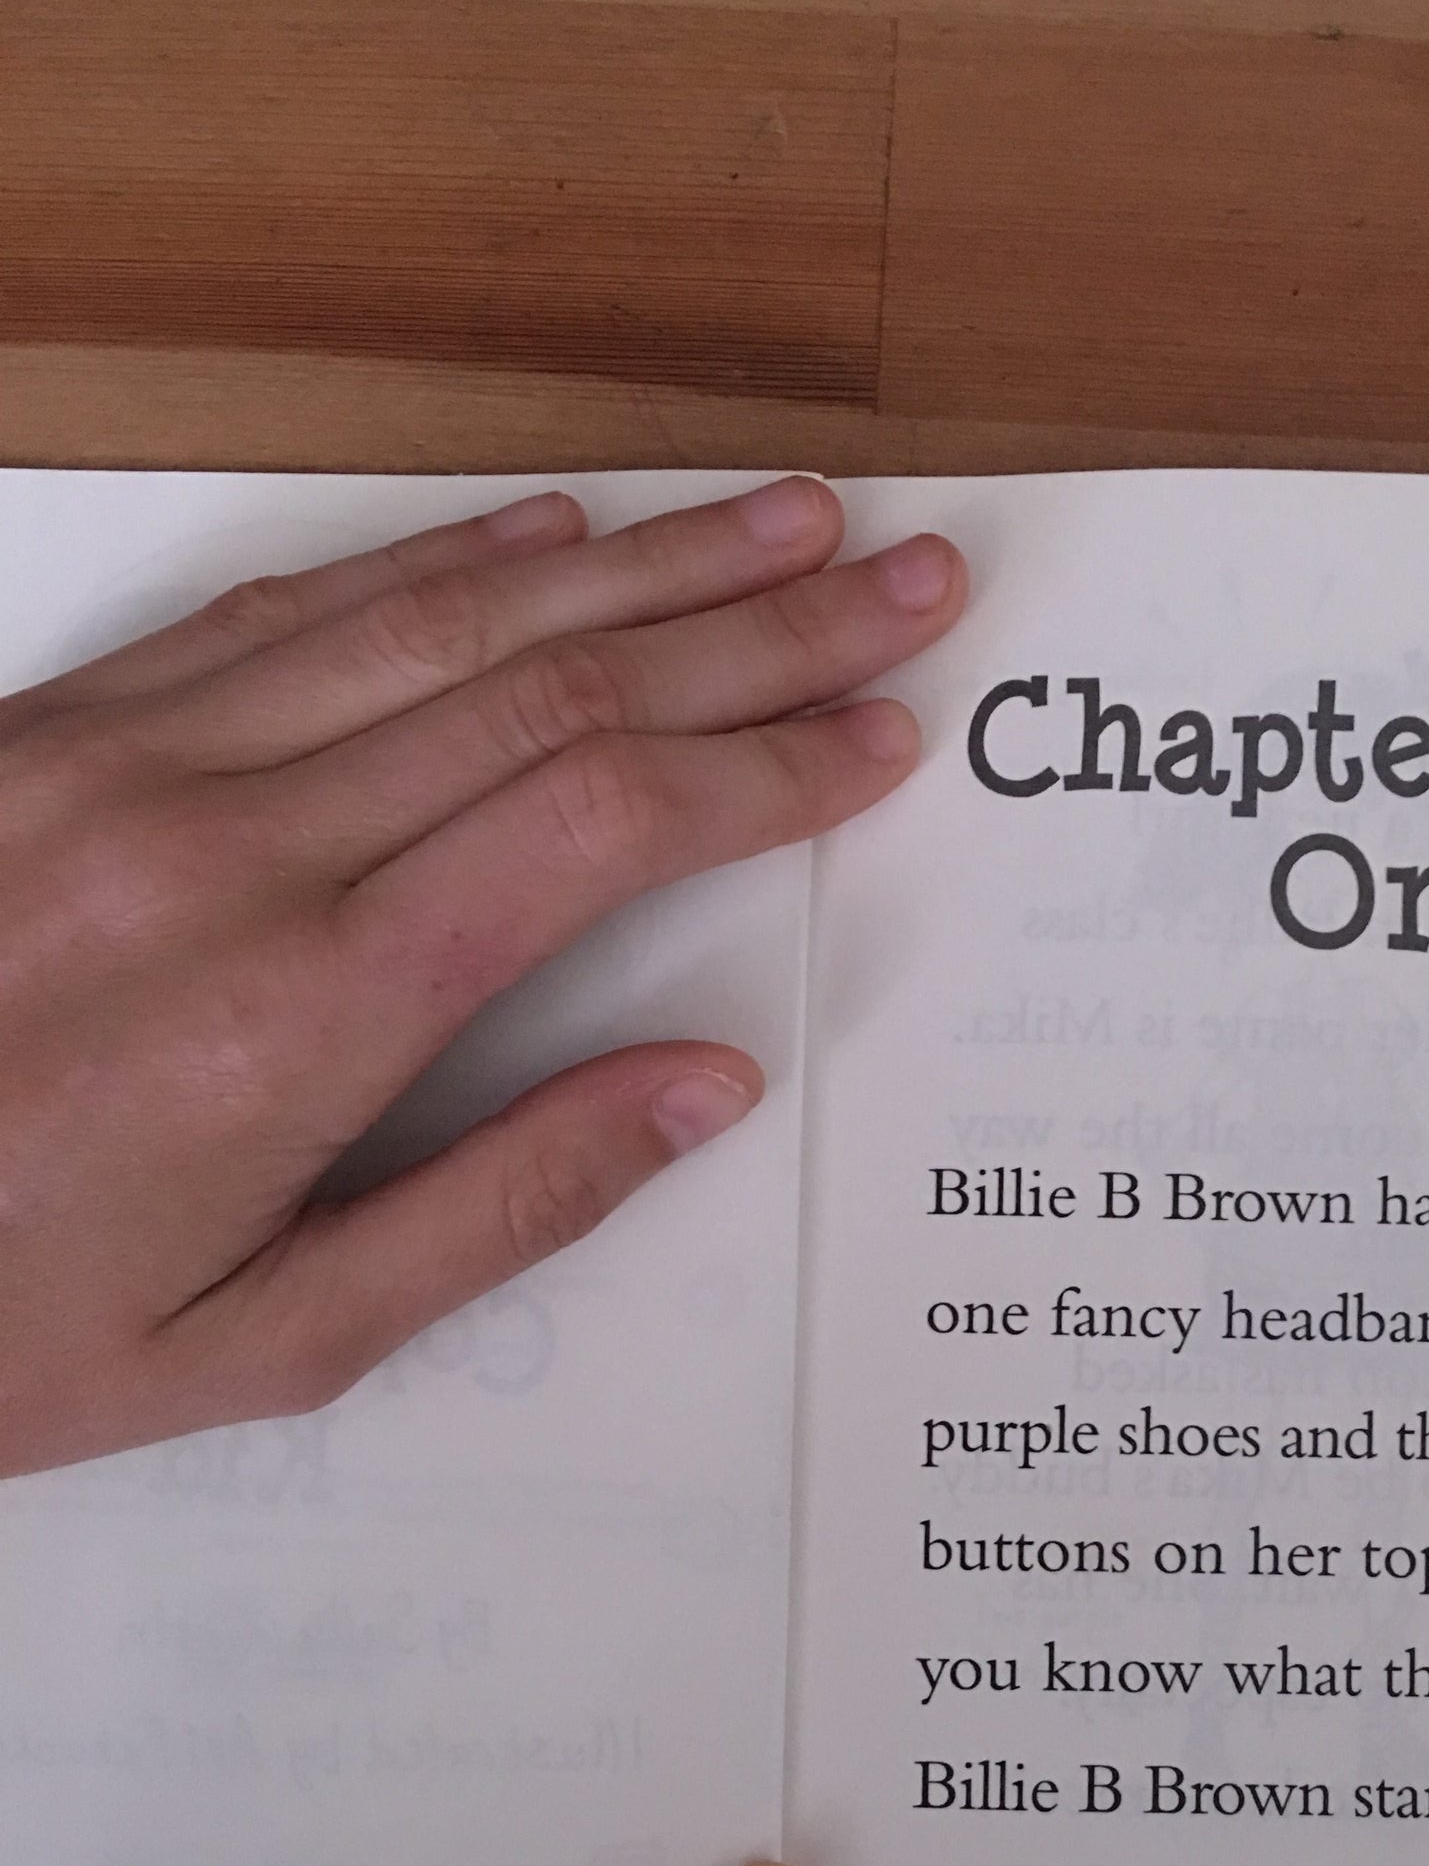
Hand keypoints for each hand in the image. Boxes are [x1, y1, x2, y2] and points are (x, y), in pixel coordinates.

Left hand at [0, 481, 964, 1473]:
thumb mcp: (257, 1343)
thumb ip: (499, 1207)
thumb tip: (701, 1087)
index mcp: (303, 1016)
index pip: (599, 828)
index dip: (765, 764)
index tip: (881, 733)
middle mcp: (230, 851)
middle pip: (555, 689)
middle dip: (758, 631)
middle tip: (907, 579)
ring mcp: (132, 766)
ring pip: (442, 620)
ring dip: (638, 562)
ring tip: (786, 523)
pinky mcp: (60, 730)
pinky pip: (293, 615)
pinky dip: (444, 563)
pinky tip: (556, 531)